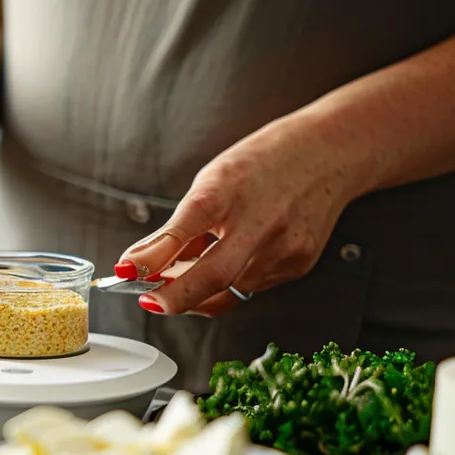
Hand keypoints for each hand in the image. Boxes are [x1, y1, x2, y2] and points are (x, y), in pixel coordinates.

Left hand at [116, 127, 367, 316]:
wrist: (330, 154)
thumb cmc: (265, 162)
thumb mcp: (214, 178)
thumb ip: (182, 225)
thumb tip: (143, 262)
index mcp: (228, 190)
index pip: (183, 230)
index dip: (150, 256)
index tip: (124, 271)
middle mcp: (259, 221)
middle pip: (213, 276)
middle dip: (174, 297)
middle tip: (150, 300)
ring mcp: (284, 247)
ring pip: (230, 289)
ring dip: (200, 290)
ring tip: (185, 274)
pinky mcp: (298, 264)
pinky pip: (253, 287)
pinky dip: (231, 283)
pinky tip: (228, 263)